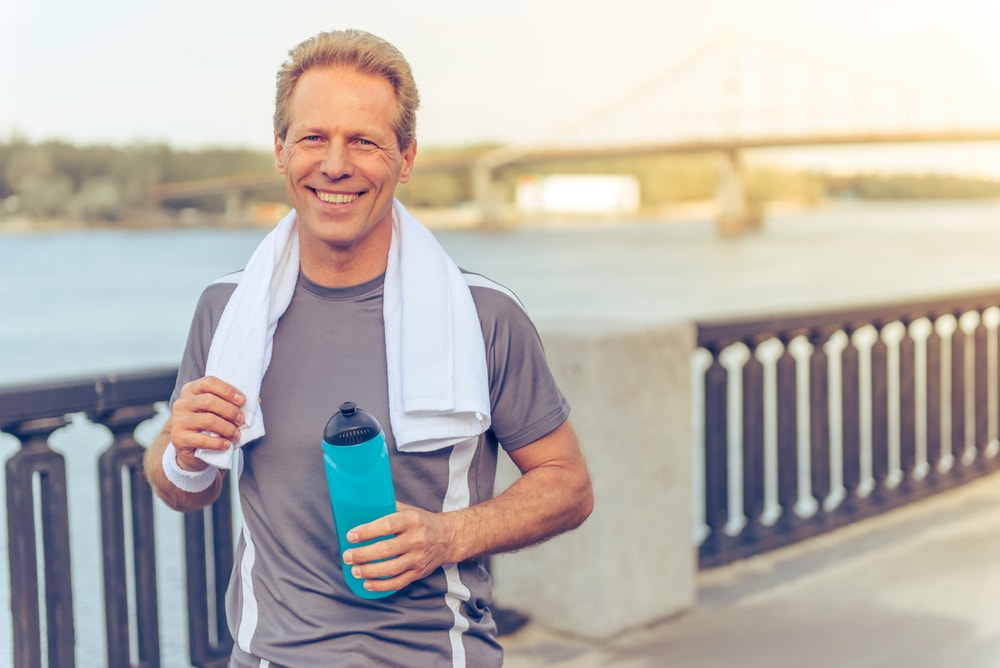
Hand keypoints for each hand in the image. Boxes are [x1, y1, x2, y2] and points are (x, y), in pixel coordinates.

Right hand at [169, 376, 245, 470]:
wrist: (193, 449)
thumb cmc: (209, 425)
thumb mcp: (219, 410)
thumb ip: (234, 402)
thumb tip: (256, 400)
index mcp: (191, 390)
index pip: (209, 382)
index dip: (228, 390)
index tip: (242, 400)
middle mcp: (182, 403)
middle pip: (209, 401)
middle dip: (230, 410)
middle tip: (241, 419)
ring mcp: (178, 421)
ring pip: (208, 420)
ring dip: (227, 428)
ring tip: (236, 434)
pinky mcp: (178, 438)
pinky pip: (202, 439)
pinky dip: (218, 443)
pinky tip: (226, 444)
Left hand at [342, 502, 456, 593]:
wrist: (448, 538)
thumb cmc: (422, 522)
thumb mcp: (409, 510)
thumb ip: (387, 509)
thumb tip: (360, 507)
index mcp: (412, 520)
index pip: (387, 525)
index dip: (367, 531)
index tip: (351, 535)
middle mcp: (417, 539)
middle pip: (386, 549)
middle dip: (363, 554)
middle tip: (347, 555)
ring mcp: (418, 558)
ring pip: (391, 568)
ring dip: (369, 571)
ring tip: (354, 570)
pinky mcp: (418, 572)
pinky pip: (398, 582)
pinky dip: (381, 585)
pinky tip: (367, 583)